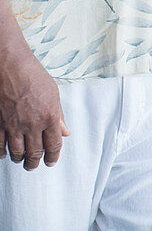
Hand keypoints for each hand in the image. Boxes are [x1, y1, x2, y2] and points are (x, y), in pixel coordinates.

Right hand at [0, 48, 69, 169]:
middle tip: (34, 166)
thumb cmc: (32, 74)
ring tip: (21, 161)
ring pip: (17, 151)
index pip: (53, 145)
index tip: (51, 162)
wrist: (9, 65)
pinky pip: (0, 143)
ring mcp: (14, 124)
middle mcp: (32, 124)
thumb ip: (58, 115)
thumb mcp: (53, 93)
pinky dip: (2, 152)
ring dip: (20, 159)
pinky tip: (4, 154)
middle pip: (35, 152)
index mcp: (49, 117)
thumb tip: (65, 132)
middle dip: (35, 162)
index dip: (53, 156)